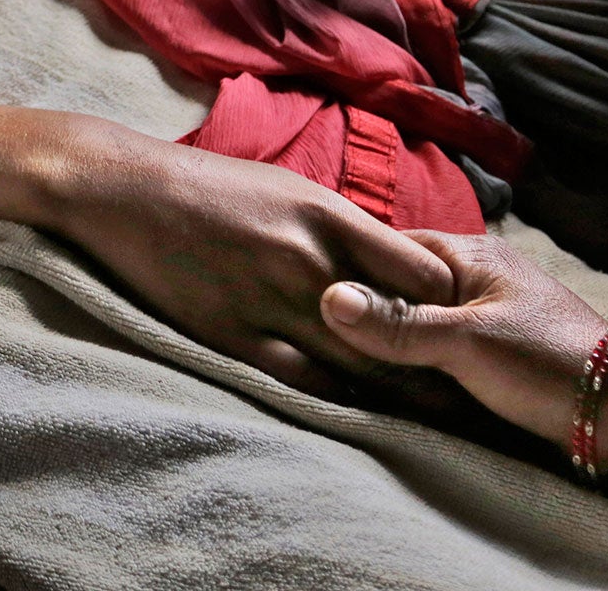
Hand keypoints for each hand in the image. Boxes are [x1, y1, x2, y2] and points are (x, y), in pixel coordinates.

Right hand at [53, 134, 456, 394]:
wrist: (129, 191)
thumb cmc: (213, 184)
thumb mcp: (291, 189)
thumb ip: (343, 227)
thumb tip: (391, 258)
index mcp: (329, 216)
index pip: (421, 271)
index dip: (452, 305)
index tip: (473, 328)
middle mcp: (311, 261)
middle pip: (400, 327)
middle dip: (442, 364)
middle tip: (478, 394)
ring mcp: (272, 302)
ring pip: (358, 364)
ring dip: (400, 395)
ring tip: (438, 421)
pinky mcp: (235, 337)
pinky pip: (302, 383)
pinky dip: (339, 403)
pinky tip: (363, 420)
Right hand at [320, 232, 607, 446]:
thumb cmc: (548, 367)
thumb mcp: (466, 343)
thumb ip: (398, 322)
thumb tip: (327, 297)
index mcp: (469, 254)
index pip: (386, 248)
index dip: (348, 272)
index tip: (308, 299)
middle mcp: (476, 274)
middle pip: (400, 285)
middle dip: (366, 312)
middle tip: (321, 340)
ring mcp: (487, 312)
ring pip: (418, 318)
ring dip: (391, 341)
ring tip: (349, 364)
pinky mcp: (496, 349)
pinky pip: (439, 345)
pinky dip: (416, 360)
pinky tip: (394, 381)